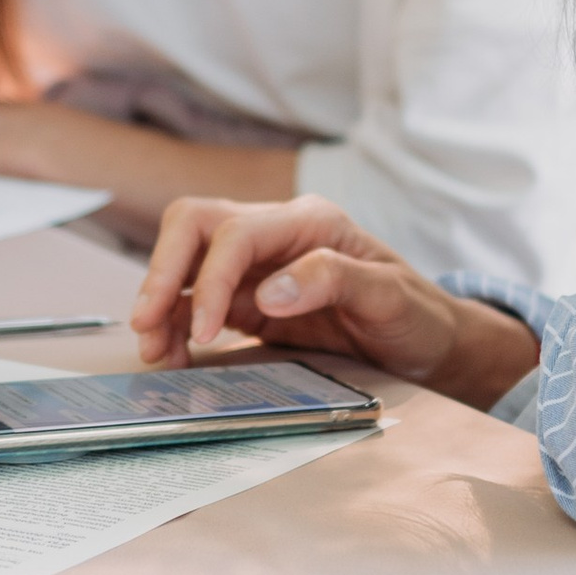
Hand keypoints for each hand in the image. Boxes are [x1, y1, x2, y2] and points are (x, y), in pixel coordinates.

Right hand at [130, 196, 539, 409]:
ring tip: (154, 352)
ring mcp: (259, 264)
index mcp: (308, 221)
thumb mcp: (390, 297)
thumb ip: (335, 281)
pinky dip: (176, 323)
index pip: (235, 232)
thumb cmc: (417, 314)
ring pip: (186, 261)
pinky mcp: (250, 298)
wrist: (429, 341)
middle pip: (194, 227)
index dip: (211, 279)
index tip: (204, 332)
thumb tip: (271, 291)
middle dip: (163, 273)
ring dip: (161, 302)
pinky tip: (172, 353)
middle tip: (147, 325)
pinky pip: (196, 299)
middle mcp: (276, 233)